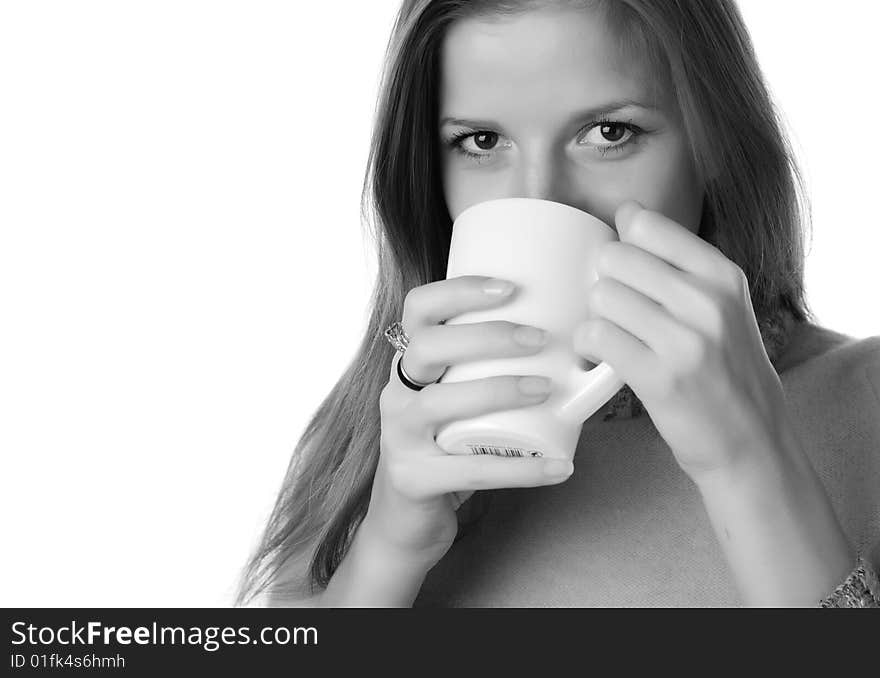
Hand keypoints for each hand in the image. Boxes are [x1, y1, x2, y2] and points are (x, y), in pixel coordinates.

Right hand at [365, 274, 574, 569]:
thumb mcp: (463, 403)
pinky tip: (558, 466)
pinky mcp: (412, 480)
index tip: (510, 287)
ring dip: (499, 389)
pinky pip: (468, 470)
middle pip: (429, 345)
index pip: (420, 309)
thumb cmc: (450, 449)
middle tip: (540, 338)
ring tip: (546, 389)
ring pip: (441, 401)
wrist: (408, 521)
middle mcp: (397, 393)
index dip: (460, 290)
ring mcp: (399, 437)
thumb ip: (496, 374)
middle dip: (488, 335)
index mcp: (411, 365)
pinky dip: (519, 469)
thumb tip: (584, 350)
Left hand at [573, 200, 795, 483]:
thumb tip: (624, 214)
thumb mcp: (723, 306)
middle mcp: (706, 301)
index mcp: (722, 275)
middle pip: (614, 257)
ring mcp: (684, 340)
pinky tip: (602, 357)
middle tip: (618, 310)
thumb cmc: (726, 370)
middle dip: (605, 281)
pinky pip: (595, 336)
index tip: (624, 268)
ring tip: (614, 336)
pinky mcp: (658, 377)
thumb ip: (679, 265)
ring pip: (601, 296)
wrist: (750, 441)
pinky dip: (587, 346)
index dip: (621, 242)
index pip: (645, 224)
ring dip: (596, 317)